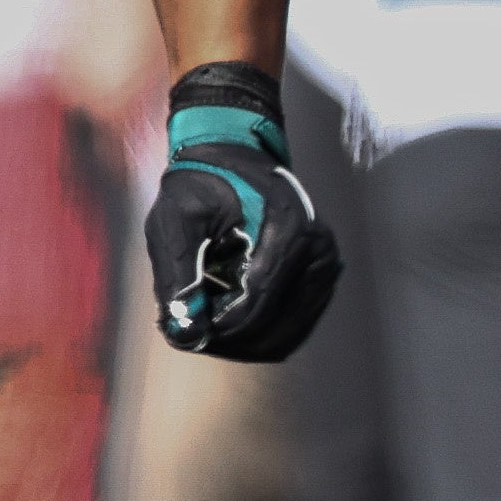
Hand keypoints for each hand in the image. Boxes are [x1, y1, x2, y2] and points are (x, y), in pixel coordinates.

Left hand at [145, 62, 342, 361]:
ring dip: (238, 341)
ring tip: (205, 316)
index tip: (182, 329)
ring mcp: (326, 270)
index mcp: (289, 227)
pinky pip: (289, 331)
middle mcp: (319, 251)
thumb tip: (182, 332)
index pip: (257, 302)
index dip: (216, 327)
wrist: (235, 159)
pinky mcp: (321, 283)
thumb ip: (177, 272)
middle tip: (187, 329)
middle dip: (225, 339)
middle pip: (271, 329)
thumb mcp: (175, 217)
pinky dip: (254, 334)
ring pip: (281, 339)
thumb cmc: (201, 183)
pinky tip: (226, 313)